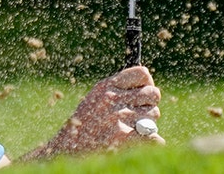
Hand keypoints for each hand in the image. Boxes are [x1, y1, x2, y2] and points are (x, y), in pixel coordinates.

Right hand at [33, 65, 164, 157]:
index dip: (147, 84)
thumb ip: (118, 90)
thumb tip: (148, 85)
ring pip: (154, 115)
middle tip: (138, 114)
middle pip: (153, 94)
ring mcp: (118, 118)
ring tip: (131, 129)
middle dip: (149, 104)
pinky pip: (154, 137)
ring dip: (147, 124)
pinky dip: (152, 141)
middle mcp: (112, 99)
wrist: (69, 149)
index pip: (142, 74)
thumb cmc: (85, 124)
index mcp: (106, 87)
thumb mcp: (96, 99)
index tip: (143, 92)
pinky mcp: (124, 138)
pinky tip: (140, 141)